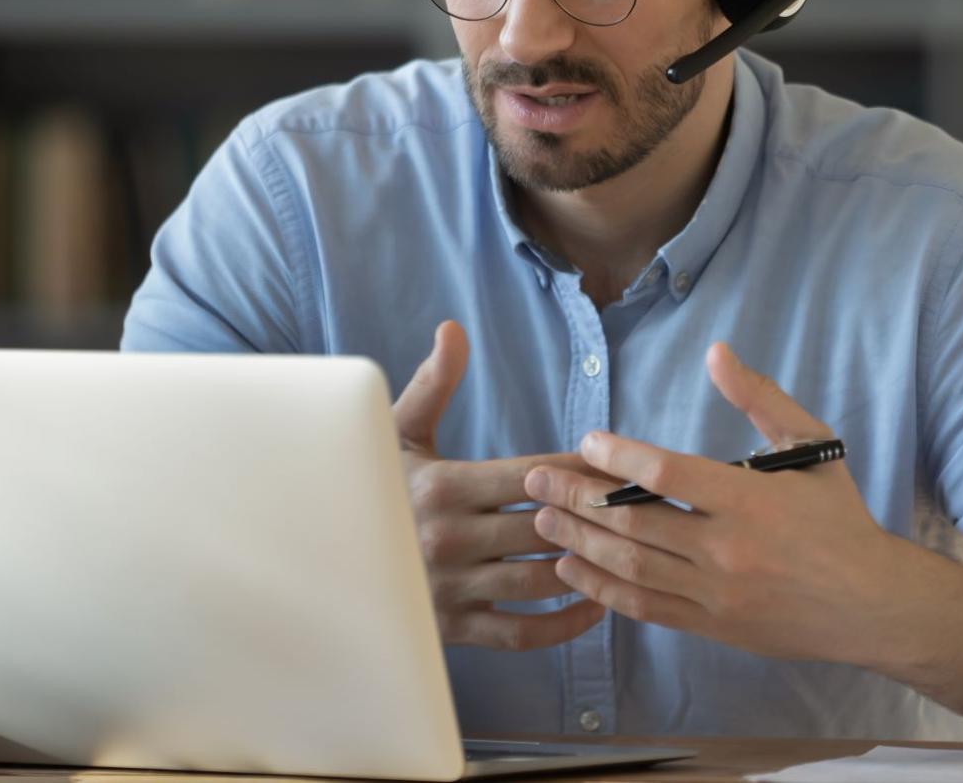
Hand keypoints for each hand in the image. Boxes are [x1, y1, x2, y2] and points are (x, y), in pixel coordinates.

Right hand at [394, 320, 613, 649]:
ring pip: (542, 579)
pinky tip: (594, 602)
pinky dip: (566, 624)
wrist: (326, 557)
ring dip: (587, 564)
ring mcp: (451, 589)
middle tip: (636, 507)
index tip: (614, 465)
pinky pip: (523, 633)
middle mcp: (448, 540)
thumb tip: (454, 329)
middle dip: (594, 516)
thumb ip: (433, 384)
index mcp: (442, 487)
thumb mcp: (396, 432)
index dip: (579, 471)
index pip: (532, 477)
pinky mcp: (453, 630)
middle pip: (545, 527)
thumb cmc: (372, 486)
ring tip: (620, 549)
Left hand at [522, 342, 901, 663]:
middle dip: (575, 498)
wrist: (873, 605)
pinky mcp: (711, 626)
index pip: (667, 475)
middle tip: (536, 480)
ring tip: (541, 519)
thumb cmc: (840, 518)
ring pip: (630, 567)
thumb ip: (760, 398)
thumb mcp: (812, 445)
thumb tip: (716, 352)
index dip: (617, 457)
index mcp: (750, 500)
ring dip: (578, 542)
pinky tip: (573, 569)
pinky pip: (645, 607)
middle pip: (633, 522)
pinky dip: (602, 589)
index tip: (585, 442)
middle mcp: (727, 549)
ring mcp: (716, 593)